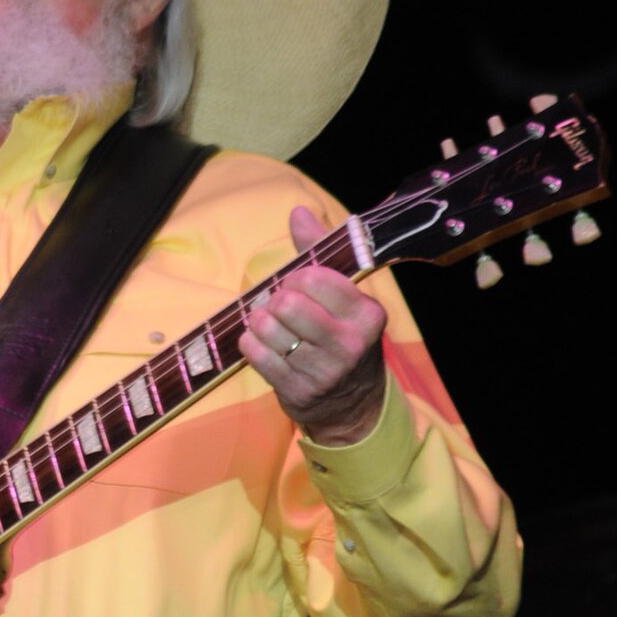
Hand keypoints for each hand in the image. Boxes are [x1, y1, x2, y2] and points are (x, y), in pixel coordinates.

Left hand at [238, 205, 387, 444]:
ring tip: (269, 324)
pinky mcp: (299, 391)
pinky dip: (250, 343)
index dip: (295, 277)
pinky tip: (260, 343)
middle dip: (274, 300)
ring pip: (268, 328)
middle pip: (287, 303)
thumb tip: (298, 212)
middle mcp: (350, 344)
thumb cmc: (342, 336)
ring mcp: (324, 371)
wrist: (353, 404)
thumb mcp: (344, 297)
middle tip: (280, 307)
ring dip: (259, 322)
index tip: (297, 285)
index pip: (314, 278)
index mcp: (366, 314)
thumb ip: (320, 251)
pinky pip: (256, 355)